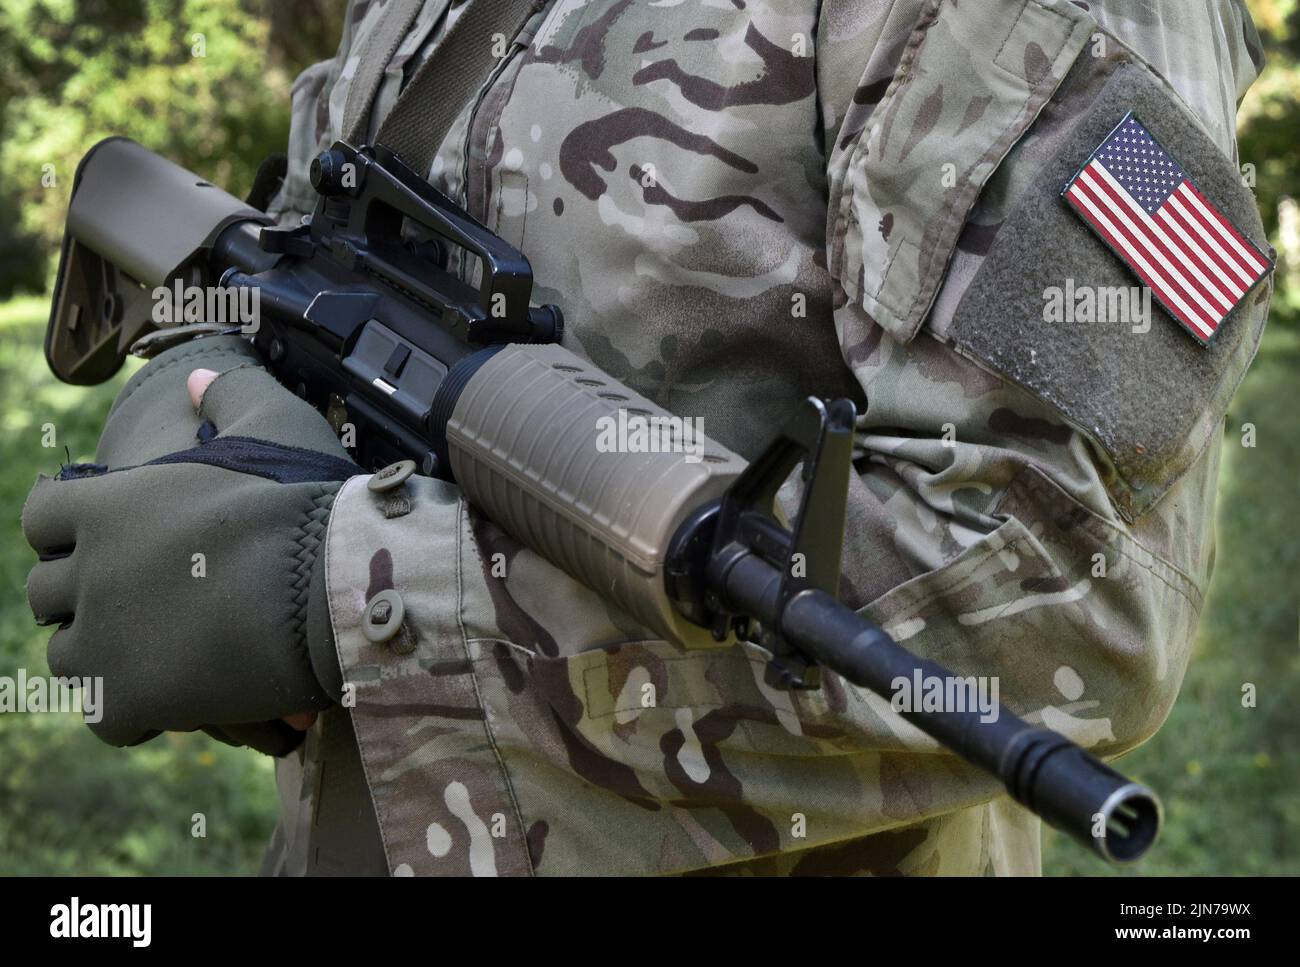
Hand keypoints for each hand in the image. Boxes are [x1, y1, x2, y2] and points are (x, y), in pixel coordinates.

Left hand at [22, 336, 356, 752]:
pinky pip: (104, 718)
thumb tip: (196, 372)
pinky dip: (135, 714)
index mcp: (107, 505)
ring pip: (67, 658)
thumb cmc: (304, 504)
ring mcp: (102, 639)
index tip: (106, 545)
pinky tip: (177, 700)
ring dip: (105, 658)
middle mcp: (88, 571)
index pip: (40, 517)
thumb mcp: (272, 424)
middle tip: (140, 606)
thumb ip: (226, 392)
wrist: (335, 586)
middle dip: (83, 600)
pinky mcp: (127, 698)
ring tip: (159, 657)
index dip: (69, 533)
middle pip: (44, 595)